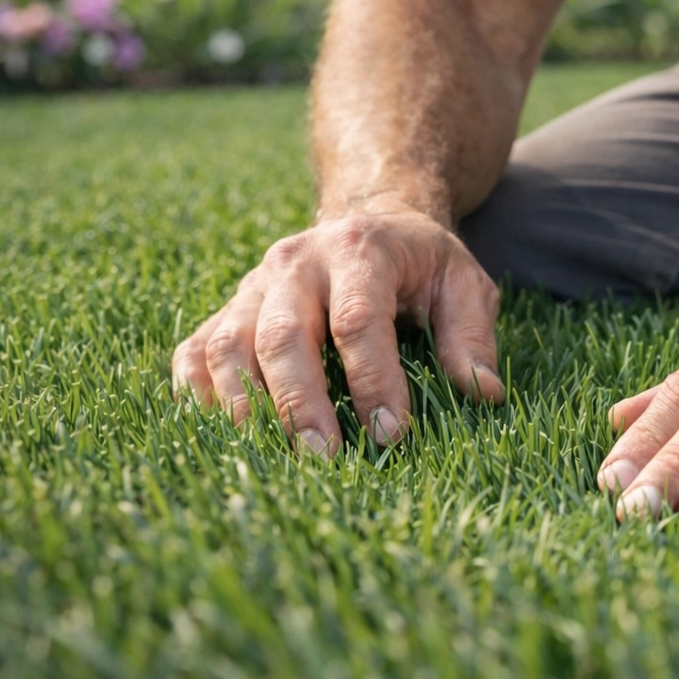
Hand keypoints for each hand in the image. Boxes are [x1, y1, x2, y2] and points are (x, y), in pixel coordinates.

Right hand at [172, 201, 501, 454]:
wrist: (369, 219)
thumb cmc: (421, 263)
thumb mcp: (463, 283)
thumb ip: (472, 335)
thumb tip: (482, 393)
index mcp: (360, 250)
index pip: (359, 320)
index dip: (373, 380)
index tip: (391, 433)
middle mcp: (296, 262)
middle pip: (283, 335)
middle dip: (300, 404)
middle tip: (323, 459)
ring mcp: (253, 284)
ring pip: (229, 346)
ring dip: (244, 408)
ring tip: (269, 458)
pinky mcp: (226, 309)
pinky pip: (195, 353)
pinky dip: (199, 397)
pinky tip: (220, 437)